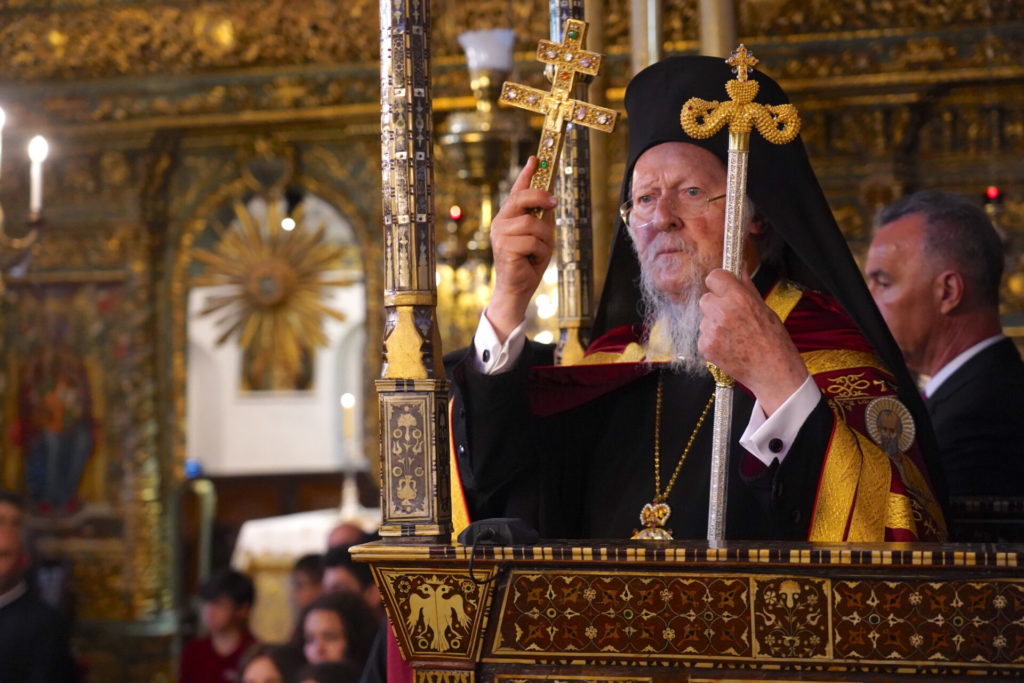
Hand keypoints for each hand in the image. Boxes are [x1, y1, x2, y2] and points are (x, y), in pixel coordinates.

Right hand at [486, 156, 556, 341]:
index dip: (526, 173)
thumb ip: (541, 217)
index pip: (517, 190)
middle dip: (541, 197)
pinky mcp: (505, 247)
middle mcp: (501, 221)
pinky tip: (533, 260)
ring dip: (544, 239)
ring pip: (533, 223)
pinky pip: (533, 241)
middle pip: (523, 197)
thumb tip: (550, 197)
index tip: (535, 158)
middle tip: (554, 202)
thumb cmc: (528, 262)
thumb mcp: (540, 236)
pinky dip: (540, 252)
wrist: (517, 288)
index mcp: (509, 216)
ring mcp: (501, 234)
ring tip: (539, 251)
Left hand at [698, 269, 809, 414]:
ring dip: (714, 324)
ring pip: (704, 318)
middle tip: (733, 318)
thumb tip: (740, 266)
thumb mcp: (764, 308)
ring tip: (735, 336)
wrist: (773, 373)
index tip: (724, 289)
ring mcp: (711, 330)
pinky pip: (703, 336)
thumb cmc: (774, 341)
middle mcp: (722, 311)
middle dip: (716, 305)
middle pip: (706, 298)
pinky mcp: (705, 346)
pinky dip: (712, 341)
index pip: (714, 276)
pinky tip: (729, 347)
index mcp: (739, 298)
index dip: (719, 283)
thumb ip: (746, 287)